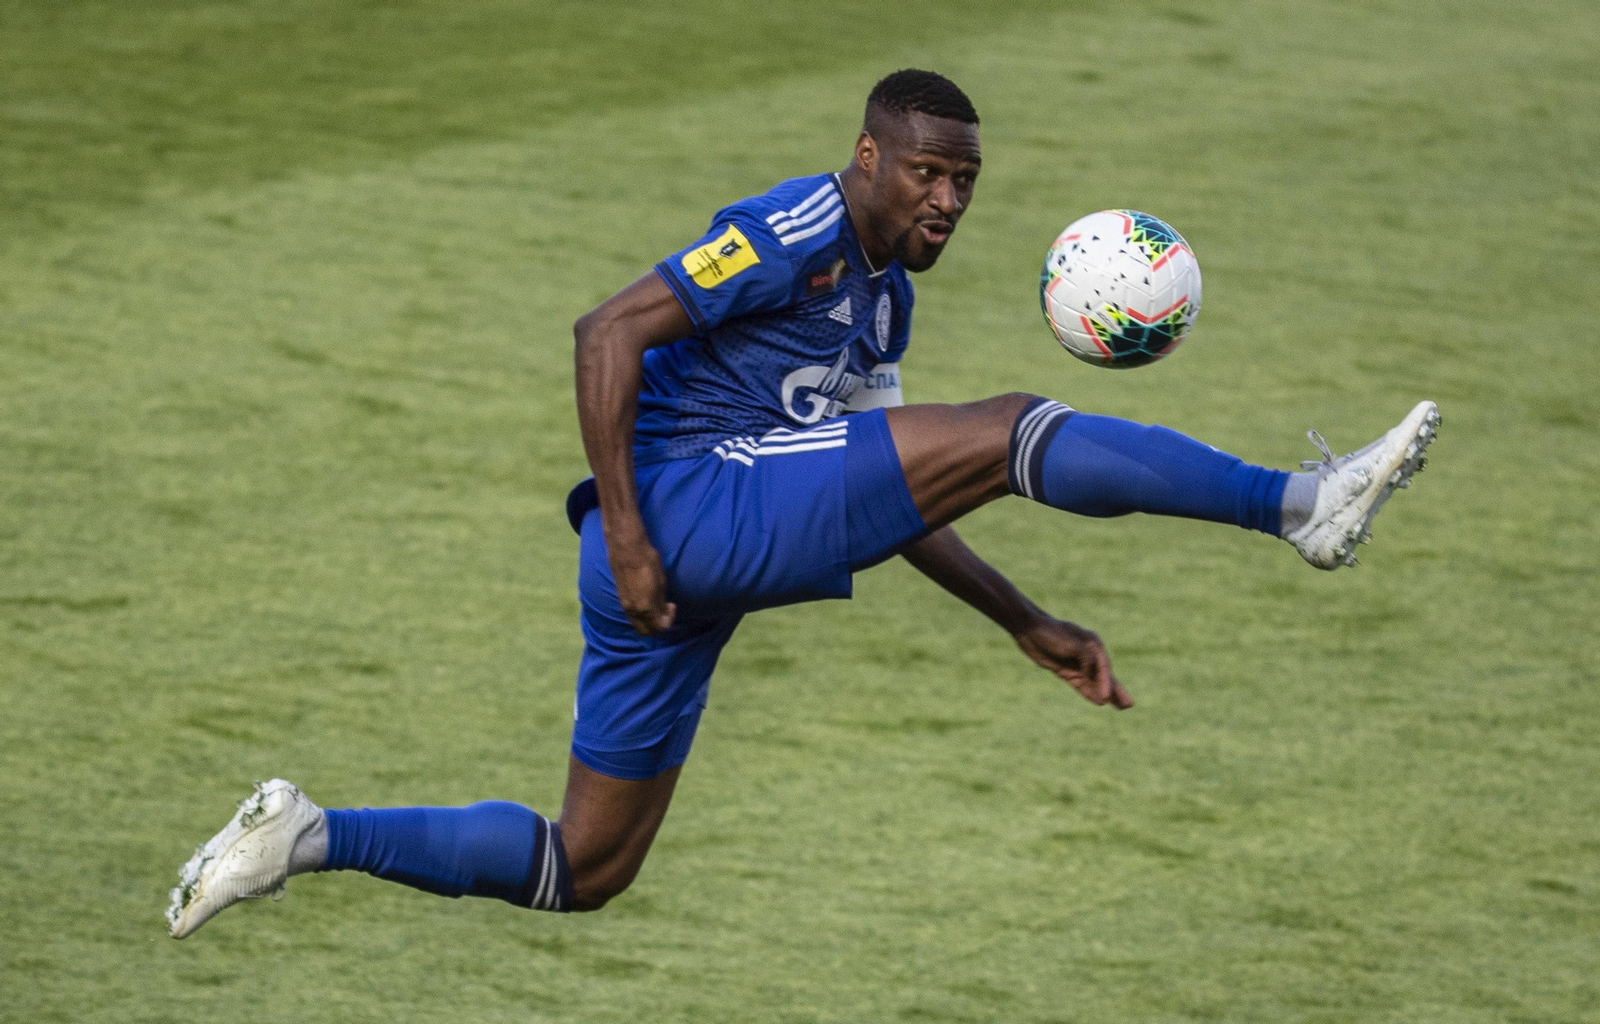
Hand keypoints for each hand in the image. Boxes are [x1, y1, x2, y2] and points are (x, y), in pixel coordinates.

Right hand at [607, 533, 676, 635]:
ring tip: (656, 606)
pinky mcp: (620, 598)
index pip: (659, 627)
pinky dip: (640, 615)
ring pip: (637, 624)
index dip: (669, 620)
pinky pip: (631, 615)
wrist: (627, 548)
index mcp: (645, 608)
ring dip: (648, 621)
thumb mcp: (661, 583)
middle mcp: (632, 611)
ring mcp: (624, 605)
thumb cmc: (648, 562)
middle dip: (657, 626)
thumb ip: (660, 603)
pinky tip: (646, 601)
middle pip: (645, 631)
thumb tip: (662, 614)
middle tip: (665, 612)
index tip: (672, 606)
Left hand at [1014, 617, 1132, 709]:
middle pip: (1105, 675)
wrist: (1028, 629)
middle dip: (1116, 690)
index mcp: (1092, 642)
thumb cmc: (1050, 632)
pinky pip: (1082, 684)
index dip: (1106, 684)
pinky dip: (1090, 693)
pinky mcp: (1066, 670)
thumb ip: (1084, 657)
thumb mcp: (1070, 643)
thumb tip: (1090, 672)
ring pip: (1095, 682)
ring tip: (1120, 707)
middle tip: (1129, 705)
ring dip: (1106, 694)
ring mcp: (1077, 663)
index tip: (1107, 698)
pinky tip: (1099, 702)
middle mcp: (1088, 653)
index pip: (1103, 666)